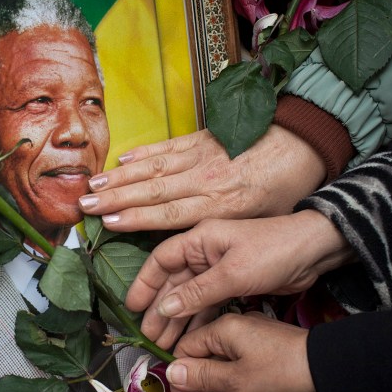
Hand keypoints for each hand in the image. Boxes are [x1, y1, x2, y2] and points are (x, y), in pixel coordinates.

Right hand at [78, 126, 326, 231]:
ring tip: (92, 185)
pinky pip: (168, 147)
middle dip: (116, 198)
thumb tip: (194, 254)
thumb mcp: (260, 220)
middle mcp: (206, 179)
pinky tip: (123, 161)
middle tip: (85, 204)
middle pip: (153, 190)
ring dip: (121, 177)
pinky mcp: (204, 138)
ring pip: (154, 168)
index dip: (136, 218)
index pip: (170, 213)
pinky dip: (144, 153)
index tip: (109, 222)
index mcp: (221, 204)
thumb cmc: (287, 188)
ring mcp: (203, 155)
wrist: (306, 141)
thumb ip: (224, 234)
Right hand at [124, 210, 352, 349]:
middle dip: (160, 310)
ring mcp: (218, 270)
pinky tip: (189, 339)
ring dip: (177, 320)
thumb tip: (165, 308)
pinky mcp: (233, 284)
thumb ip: (198, 292)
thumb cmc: (274, 251)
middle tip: (149, 337)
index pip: (161, 260)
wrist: (315, 251)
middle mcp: (205, 253)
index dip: (144, 283)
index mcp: (199, 239)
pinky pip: (208, 304)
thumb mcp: (233, 273)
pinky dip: (198, 321)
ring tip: (165, 345)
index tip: (133, 308)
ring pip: (190, 297)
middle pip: (173, 283)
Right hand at [164, 311, 315, 391]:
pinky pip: (250, 382)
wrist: (329, 370)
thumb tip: (171, 372)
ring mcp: (255, 349)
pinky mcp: (271, 363)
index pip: (187, 349)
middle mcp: (236, 335)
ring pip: (232, 380)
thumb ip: (201, 377)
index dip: (182, 377)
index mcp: (223, 330)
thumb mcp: (235, 380)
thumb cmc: (277, 371)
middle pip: (210, 367)